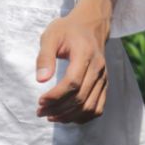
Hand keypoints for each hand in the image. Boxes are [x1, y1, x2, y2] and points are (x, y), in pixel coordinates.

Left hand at [35, 0, 120, 123]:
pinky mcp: (104, 85)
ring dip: (68, 116)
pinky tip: (65, 116)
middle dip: (57, 109)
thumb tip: (41, 80)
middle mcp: (98, 68)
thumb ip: (44, 57)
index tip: (40, 101)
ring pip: (88, 107)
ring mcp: (103, 78)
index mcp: (85, 54)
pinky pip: (96, 109)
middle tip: (40, 112)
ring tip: (50, 116)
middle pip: (79, 98)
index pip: (72, 83)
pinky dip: (81, 118)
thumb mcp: (51, 36)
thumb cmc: (68, 30)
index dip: (55, 96)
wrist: (91, 26)